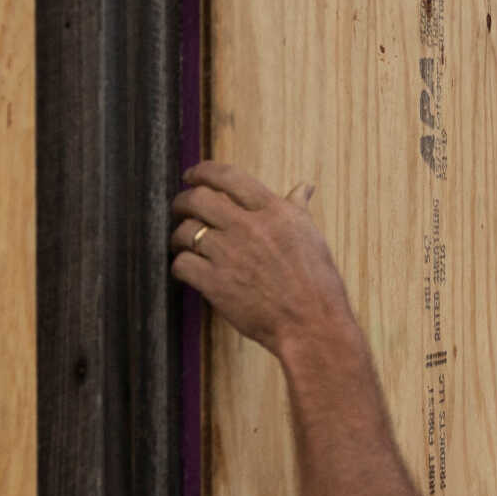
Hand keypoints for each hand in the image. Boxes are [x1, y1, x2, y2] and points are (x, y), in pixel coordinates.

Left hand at [170, 162, 353, 360]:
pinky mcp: (215, 283)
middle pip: (198, 199)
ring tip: (183, 242)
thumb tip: (305, 187)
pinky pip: (181, 264)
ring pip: (185, 231)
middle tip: (181, 208)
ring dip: (179, 236)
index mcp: (274, 212)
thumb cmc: (317, 283)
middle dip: (182, 201)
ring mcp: (229, 255)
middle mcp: (249, 227)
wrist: (312, 324)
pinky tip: (188, 269)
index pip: (229, 177)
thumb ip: (298, 208)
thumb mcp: (311, 237)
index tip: (192, 175)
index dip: (203, 171)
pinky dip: (180, 265)